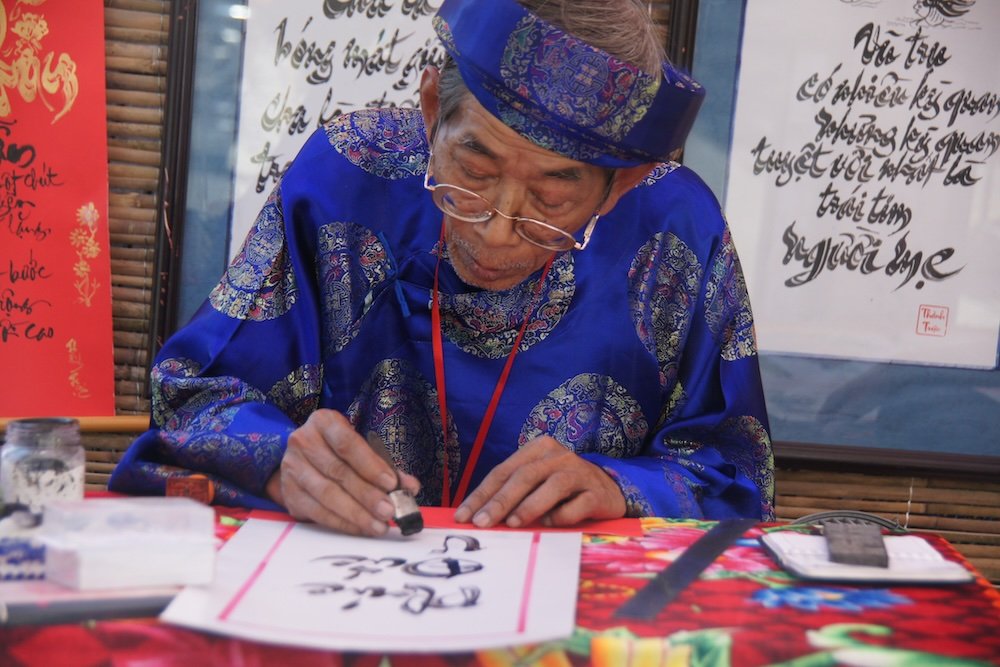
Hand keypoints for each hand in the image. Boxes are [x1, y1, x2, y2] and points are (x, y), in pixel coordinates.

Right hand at [266, 409, 420, 535]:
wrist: (302, 459)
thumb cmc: (339, 451)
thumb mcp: (361, 448)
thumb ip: (385, 466)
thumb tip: (410, 487)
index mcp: (324, 422)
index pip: (348, 444)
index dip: (370, 465)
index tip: (391, 483)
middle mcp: (303, 442)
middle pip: (338, 471)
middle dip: (367, 495)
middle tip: (389, 511)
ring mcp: (292, 469)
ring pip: (327, 494)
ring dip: (356, 514)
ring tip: (379, 525)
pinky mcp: (289, 494)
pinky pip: (317, 512)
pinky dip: (342, 523)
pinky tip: (361, 528)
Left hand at [453, 436, 625, 527]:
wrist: (610, 490)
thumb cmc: (563, 489)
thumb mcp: (536, 483)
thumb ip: (512, 493)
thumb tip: (479, 516)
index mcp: (537, 449)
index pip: (503, 471)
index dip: (481, 494)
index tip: (463, 516)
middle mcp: (558, 456)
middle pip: (524, 476)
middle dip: (500, 501)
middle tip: (482, 522)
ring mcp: (579, 472)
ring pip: (552, 486)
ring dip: (529, 506)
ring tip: (512, 523)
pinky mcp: (597, 492)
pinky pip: (577, 505)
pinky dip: (561, 516)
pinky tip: (549, 525)